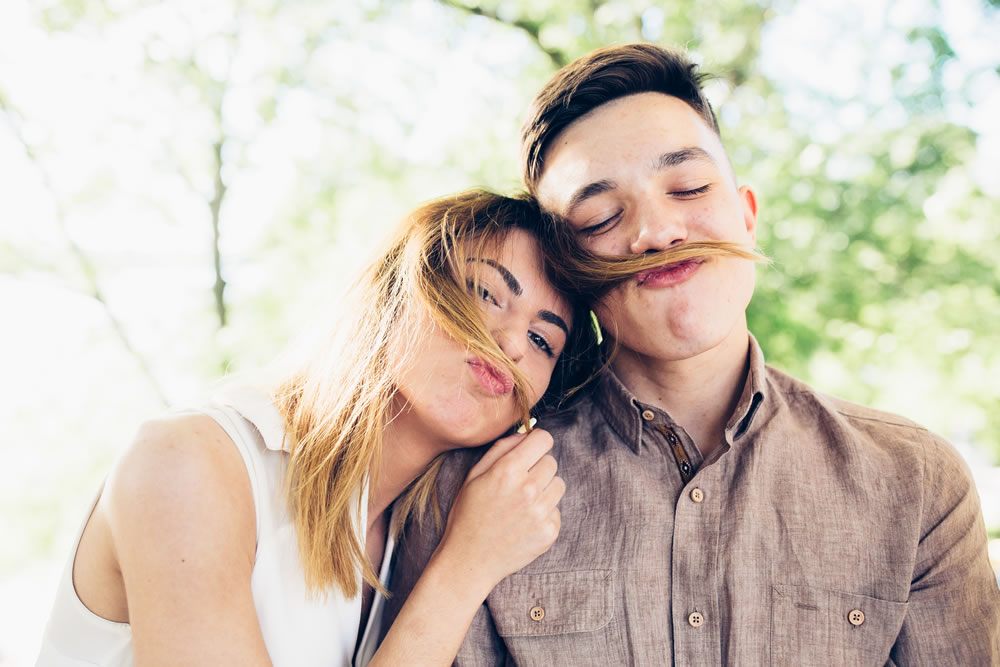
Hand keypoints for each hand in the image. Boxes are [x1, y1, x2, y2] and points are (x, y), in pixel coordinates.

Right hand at [432, 429, 563, 595]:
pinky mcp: (550, 532)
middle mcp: (528, 489)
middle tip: (519, 483)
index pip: (544, 439)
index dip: (537, 443)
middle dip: (538, 467)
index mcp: (508, 471)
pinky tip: (524, 522)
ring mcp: (541, 513)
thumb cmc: (468, 515)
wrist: (470, 560)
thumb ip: (501, 449)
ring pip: (559, 484)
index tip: (531, 451)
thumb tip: (526, 434)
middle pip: (552, 461)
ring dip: (544, 489)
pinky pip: (557, 510)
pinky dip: (545, 513)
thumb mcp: (474, 476)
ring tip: (522, 503)